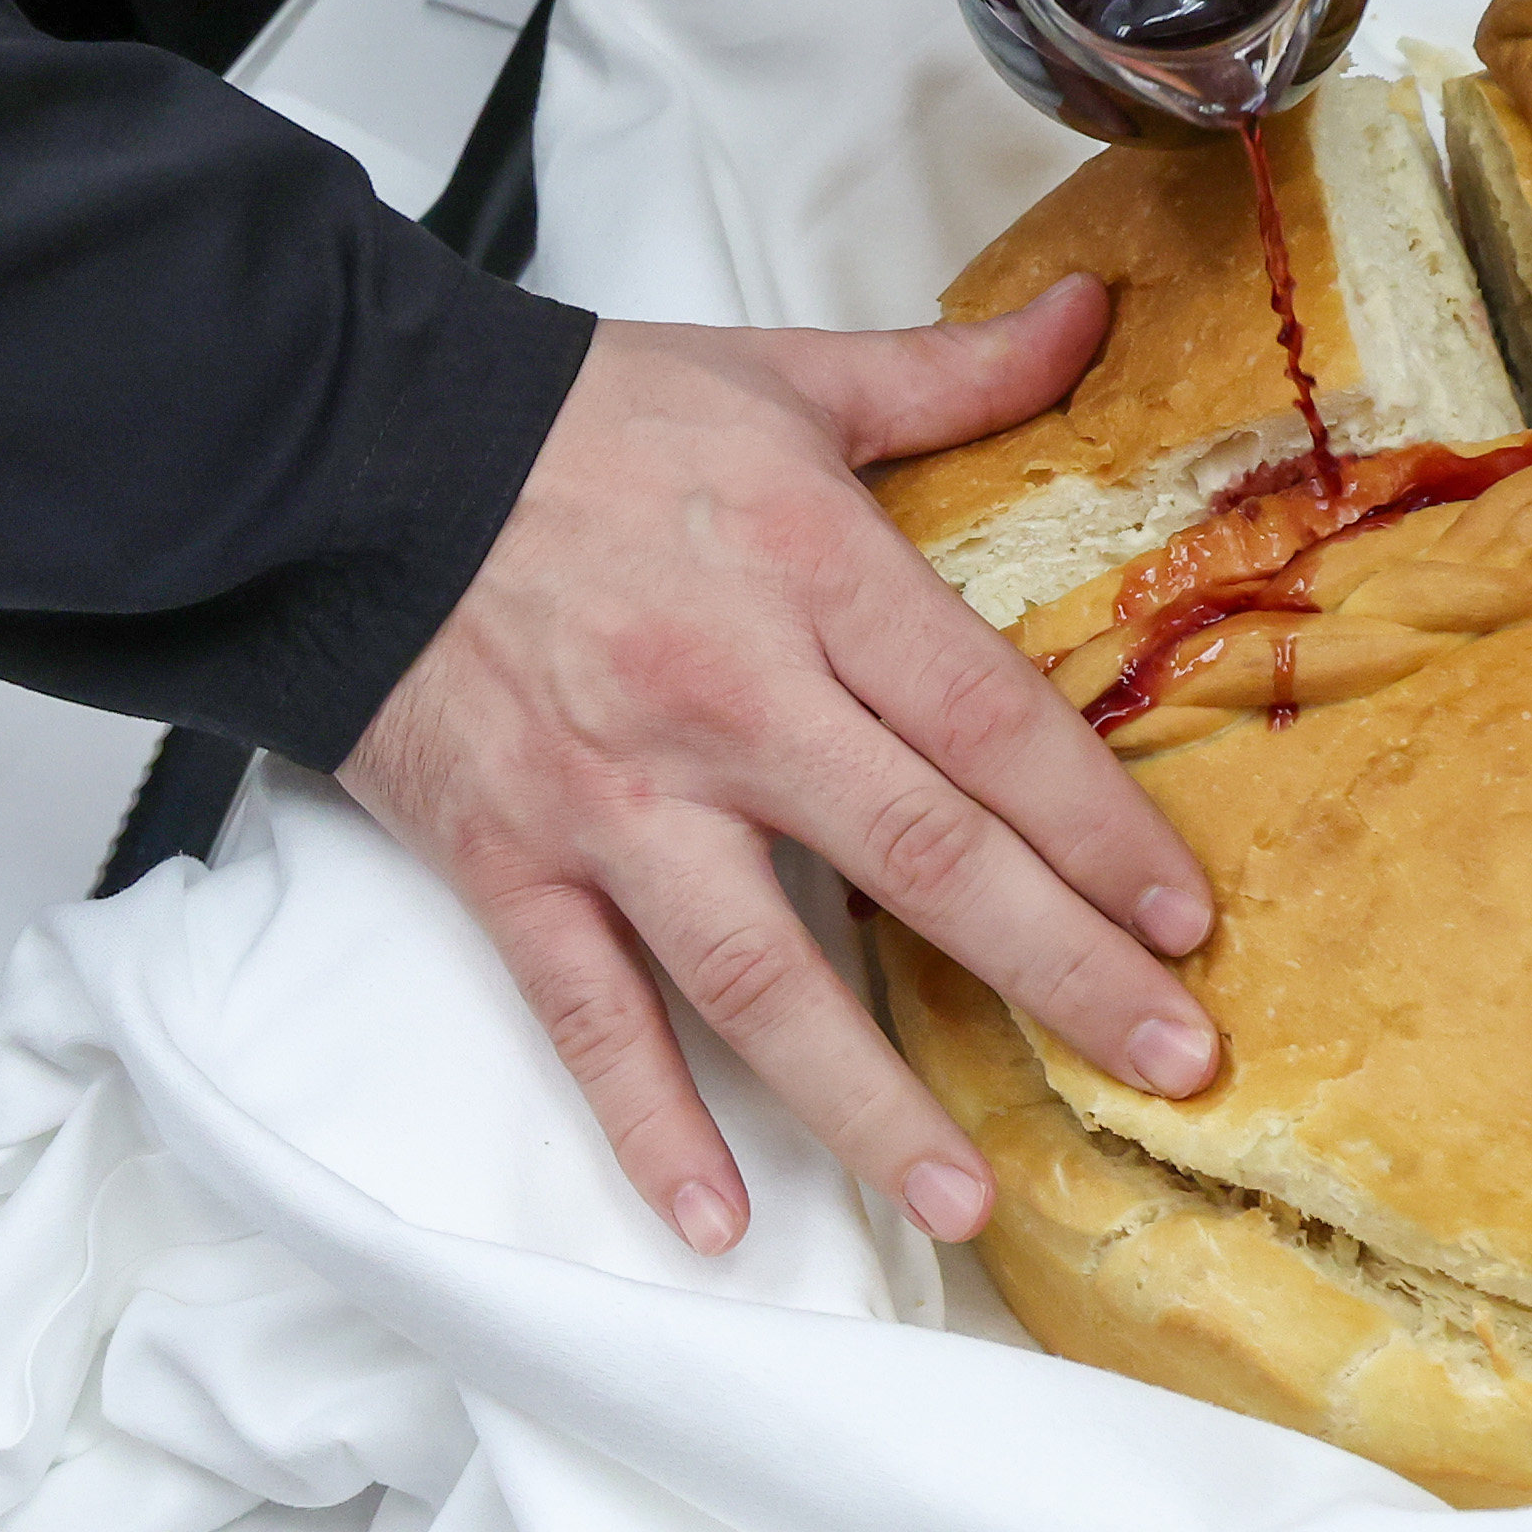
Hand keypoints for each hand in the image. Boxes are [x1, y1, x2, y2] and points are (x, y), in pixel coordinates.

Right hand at [339, 277, 1219, 1255]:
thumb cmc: (582, 422)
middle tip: (1169, 1064)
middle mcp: (730, 704)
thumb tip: (1093, 312)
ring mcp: (616, 801)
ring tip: (968, 1201)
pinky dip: (648, 1124)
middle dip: (1058, 972)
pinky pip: (588, 1017)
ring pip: (762, 975)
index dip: (1099, 827)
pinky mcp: (512, 865)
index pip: (992, 723)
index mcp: (816, 578)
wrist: (347, 454)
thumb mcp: (784, 376)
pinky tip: (720, 1219)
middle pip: (921, 859)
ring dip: (870, 1100)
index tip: (1183, 921)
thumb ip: (952, 374)